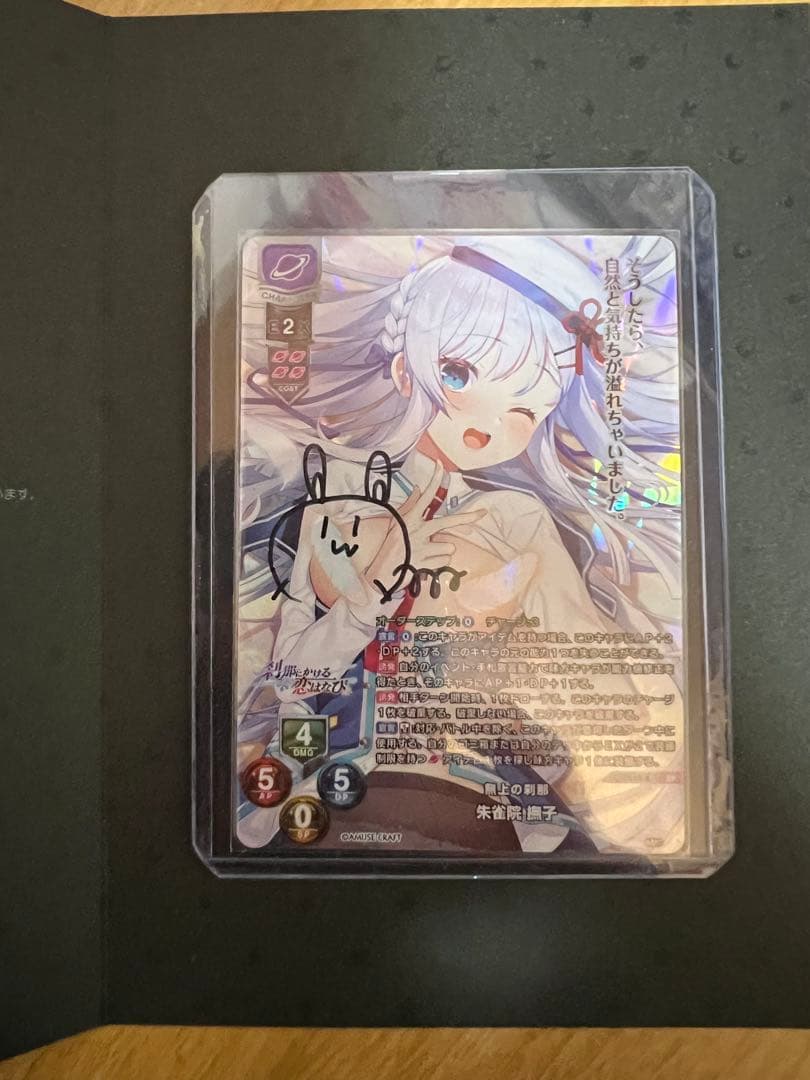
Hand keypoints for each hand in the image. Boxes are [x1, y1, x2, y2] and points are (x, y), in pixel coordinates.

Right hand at [366, 459, 485, 589]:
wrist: (381, 574)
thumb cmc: (389, 547)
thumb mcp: (396, 523)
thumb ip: (409, 505)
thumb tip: (417, 488)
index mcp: (409, 519)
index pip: (425, 496)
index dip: (433, 480)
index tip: (440, 465)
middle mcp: (417, 530)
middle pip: (449, 521)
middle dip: (468, 518)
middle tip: (483, 513)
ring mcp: (422, 547)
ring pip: (449, 545)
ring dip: (442, 550)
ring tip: (427, 553)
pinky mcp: (426, 562)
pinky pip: (445, 559)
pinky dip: (439, 561)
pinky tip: (426, 563)